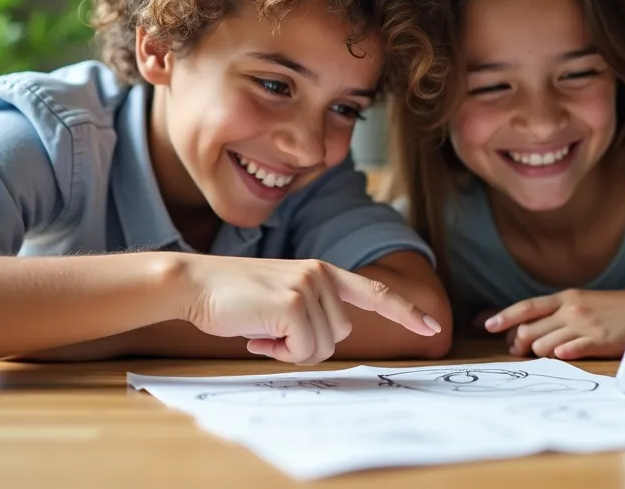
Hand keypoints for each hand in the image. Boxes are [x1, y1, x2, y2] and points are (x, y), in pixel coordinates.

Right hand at [182, 257, 441, 365]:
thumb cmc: (233, 298)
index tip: (431, 326)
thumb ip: (310, 312)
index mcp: (323, 271)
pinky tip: (257, 333)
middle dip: (307, 345)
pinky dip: (280, 353)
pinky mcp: (294, 302)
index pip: (372, 291)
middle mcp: (322, 274)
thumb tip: (322, 343)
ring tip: (262, 328)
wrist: (193, 283)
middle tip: (271, 332)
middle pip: (340, 334)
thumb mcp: (282, 300)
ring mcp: (310, 286)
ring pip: (323, 346)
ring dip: (291, 350)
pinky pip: (303, 350)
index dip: (404, 311)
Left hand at [483, 289, 624, 359]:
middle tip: (518, 352)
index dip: (505, 317)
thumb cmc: (614, 310)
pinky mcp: (600, 341)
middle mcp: (571, 309)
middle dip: (518, 343)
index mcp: (566, 298)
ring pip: (545, 344)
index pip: (527, 307)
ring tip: (545, 355)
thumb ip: (558, 313)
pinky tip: (560, 355)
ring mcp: (585, 325)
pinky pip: (571, 349)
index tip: (488, 326)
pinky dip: (561, 354)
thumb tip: (529, 330)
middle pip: (530, 329)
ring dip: (538, 353)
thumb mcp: (583, 303)